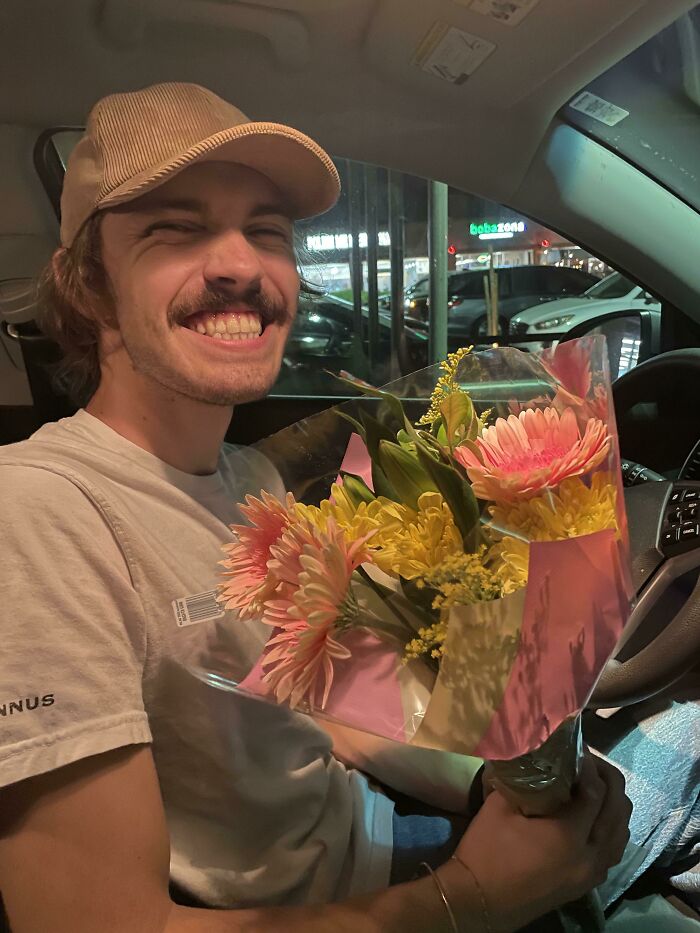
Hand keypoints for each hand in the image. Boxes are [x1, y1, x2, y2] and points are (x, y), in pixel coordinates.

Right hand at [444, 753, 631, 932]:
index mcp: (568, 836)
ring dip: (613, 803)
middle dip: (607, 778)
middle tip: (588, 761)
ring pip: (622, 831)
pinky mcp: (588, 884)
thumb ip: (527, 780)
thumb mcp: (500, 807)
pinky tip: (595, 815)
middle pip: (617, 808)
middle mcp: (590, 856)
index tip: (577, 747)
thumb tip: (542, 757)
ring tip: (593, 784)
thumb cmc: (486, 850)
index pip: (595, 791)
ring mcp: (592, 873)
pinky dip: (612, 827)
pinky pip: (614, 850)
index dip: (589, 764)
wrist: (479, 900)